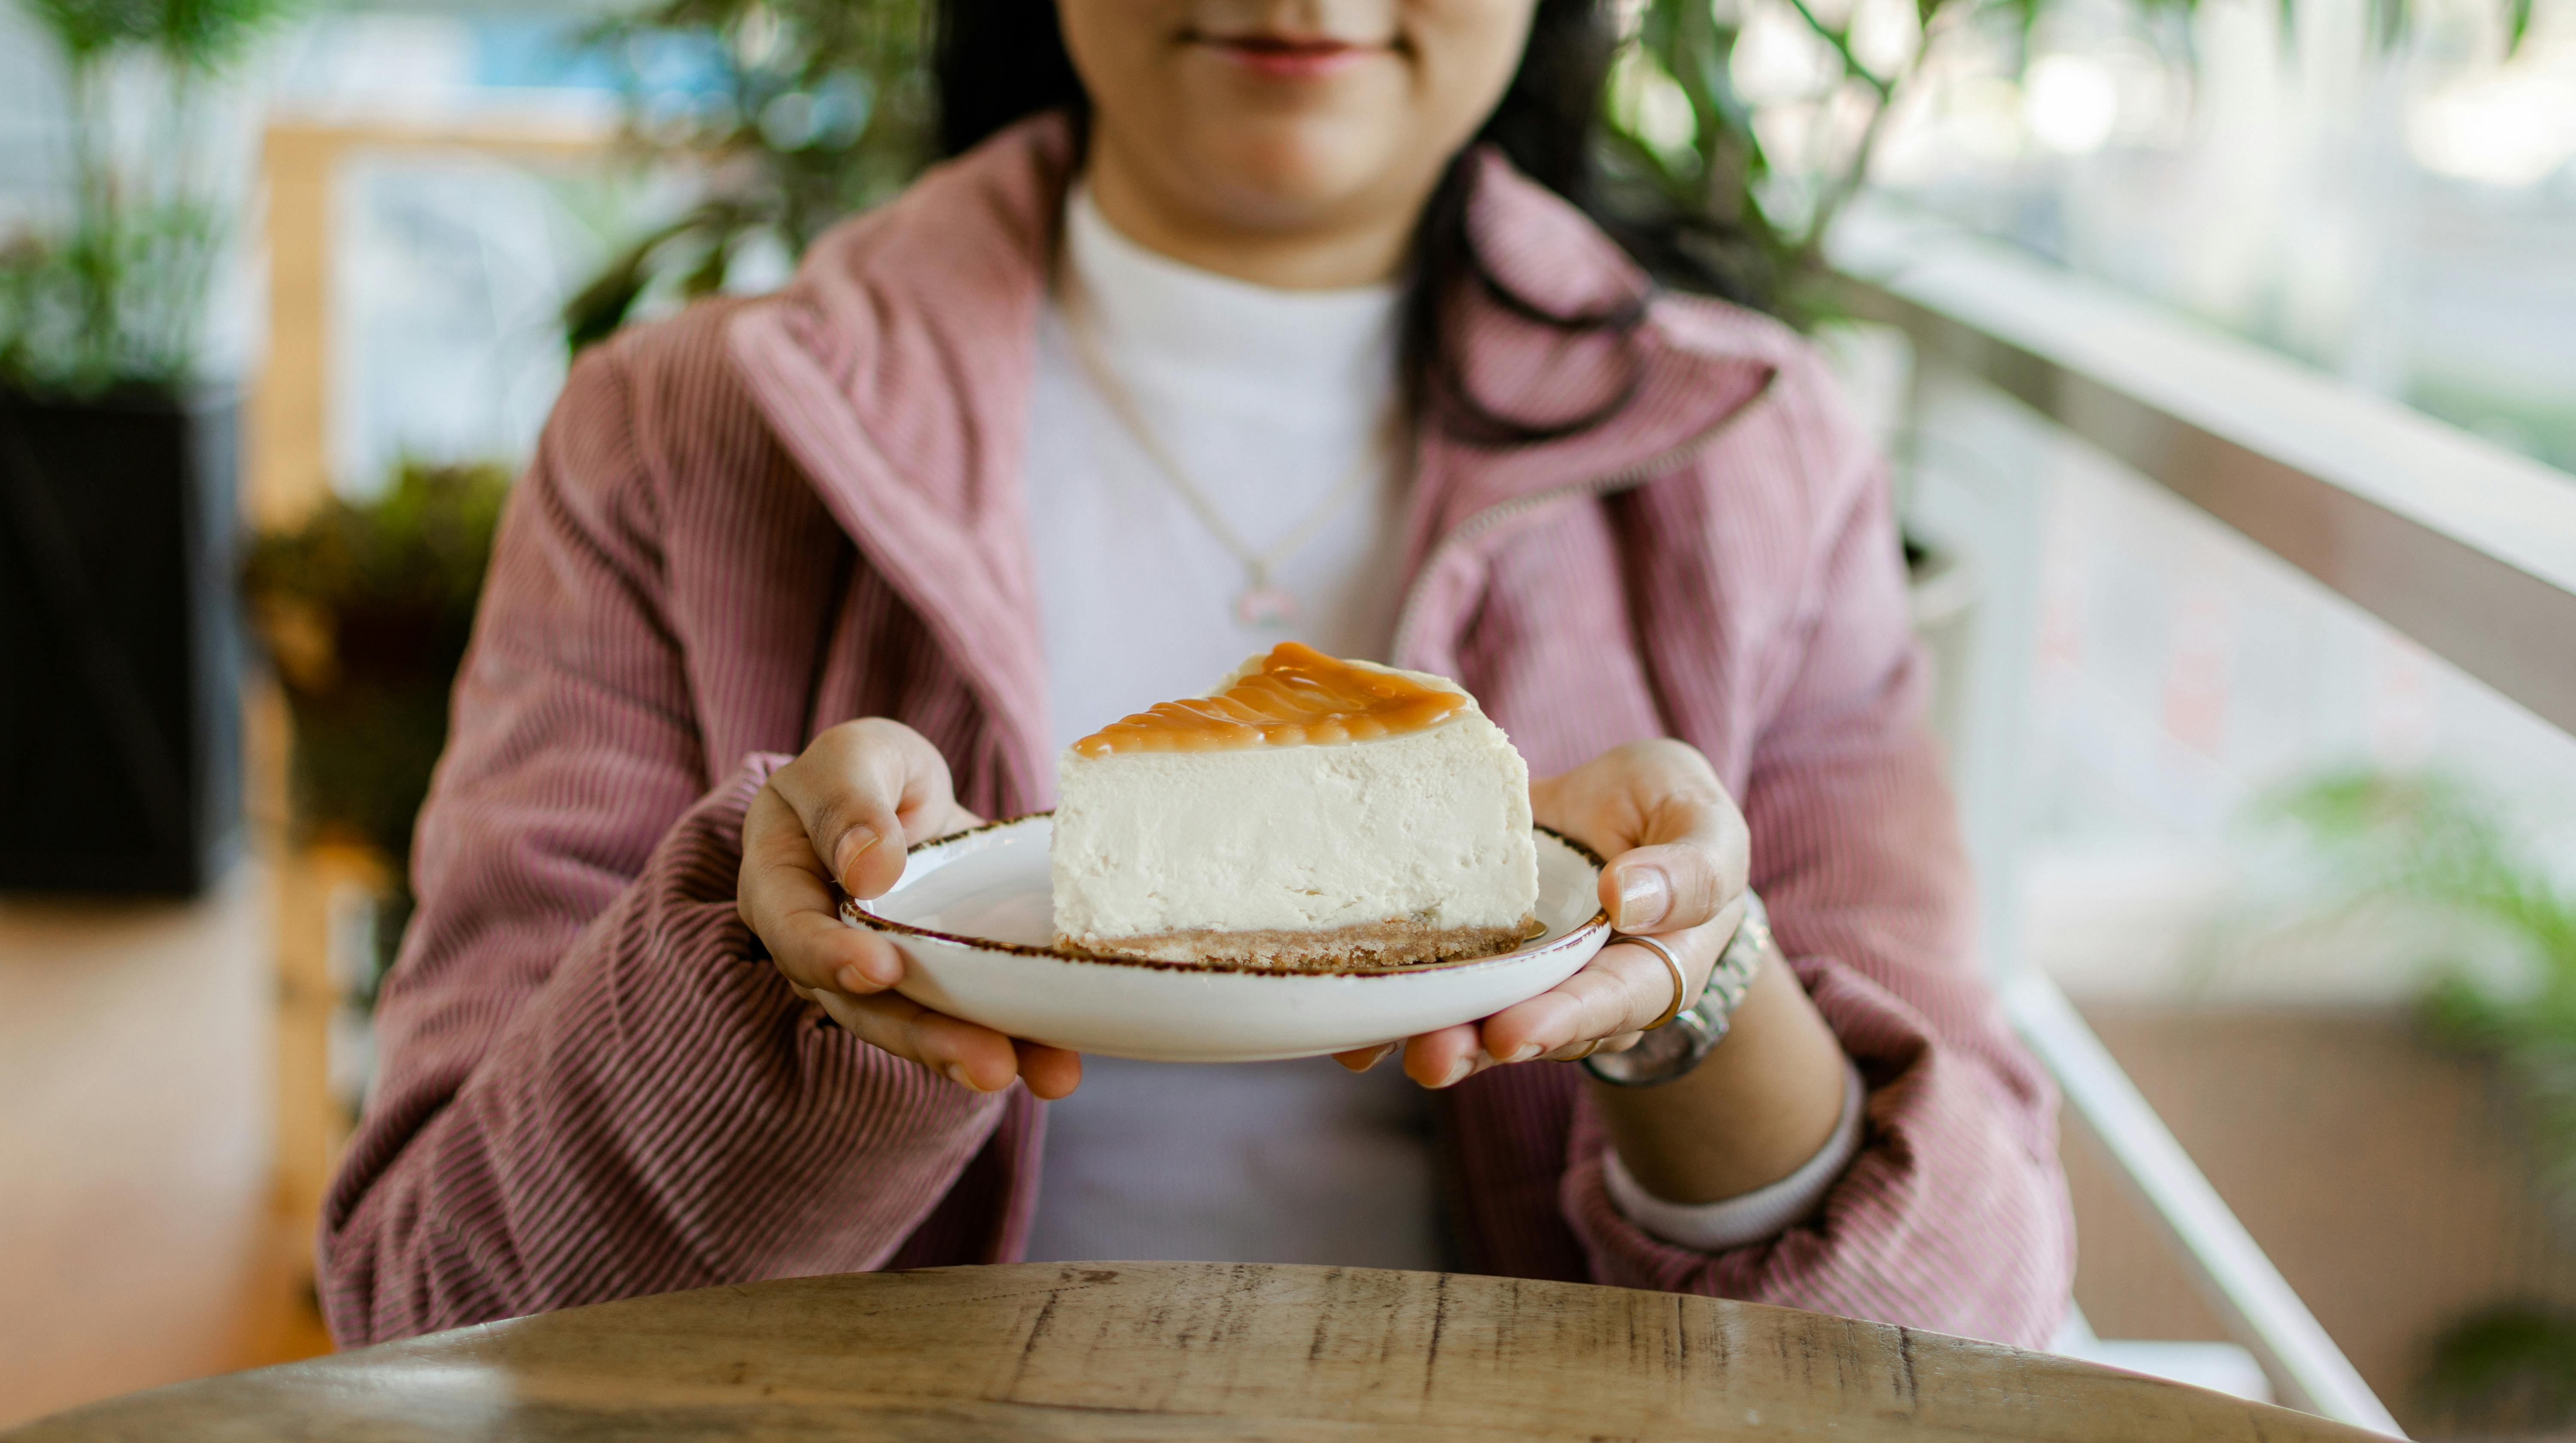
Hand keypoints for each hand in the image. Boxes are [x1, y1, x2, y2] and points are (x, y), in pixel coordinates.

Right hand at [737, 719, 1082, 1098]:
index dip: (832, 957)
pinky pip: (973, 1020)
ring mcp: (888, 978)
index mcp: (782, 889)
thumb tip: (868, 870)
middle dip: (928, 1037)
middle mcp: (827, 952)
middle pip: (865, 1006)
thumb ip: (849, 802)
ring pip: (922, 1027)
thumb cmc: (865, 772)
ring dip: (981, 1054)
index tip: (880, 967)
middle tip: (988, 1062)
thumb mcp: (855, 758)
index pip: (795, 933)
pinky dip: (1022, 1044)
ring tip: (1047, 1075)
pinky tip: (1062, 1065)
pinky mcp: (944, 986)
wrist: (905, 796)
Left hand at [1333, 739, 1749, 1087]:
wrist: (1620, 809)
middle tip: (1433, 1056)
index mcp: (1654, 965)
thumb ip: (1688, 866)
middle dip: (1479, 1044)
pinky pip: (1435, 991)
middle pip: (1535, 1030)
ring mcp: (1522, 980)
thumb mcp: (1701, 821)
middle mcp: (1583, 990)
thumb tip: (1627, 900)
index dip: (1564, 1020)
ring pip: (1478, 1022)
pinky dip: (1390, 1013)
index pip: (1613, 1002)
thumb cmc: (1671, 816)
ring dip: (1429, 1037)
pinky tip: (1349, 1032)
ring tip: (1382, 1047)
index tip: (1514, 1033)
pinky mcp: (1473, 956)